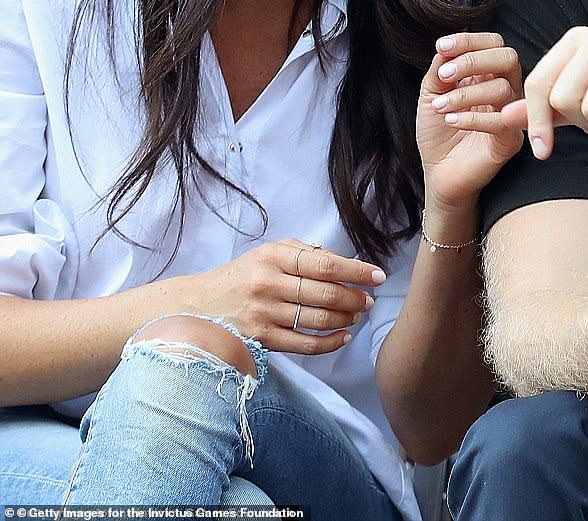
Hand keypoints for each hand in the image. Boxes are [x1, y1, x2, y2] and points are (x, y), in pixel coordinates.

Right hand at [187, 239, 385, 355]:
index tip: (377, 275)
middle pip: (326, 293)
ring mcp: (264, 313)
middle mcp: (268, 283)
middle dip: (355, 297)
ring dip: (345, 318)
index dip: (356, 271)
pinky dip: (329, 342)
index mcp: (274, 257)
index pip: (326, 264)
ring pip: (318, 319)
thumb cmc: (243, 277)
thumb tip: (343, 262)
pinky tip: (344, 337)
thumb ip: (304, 253)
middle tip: (369, 299)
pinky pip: (304, 344)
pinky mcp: (261, 340)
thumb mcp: (269, 253)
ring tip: (357, 315)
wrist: (199, 306)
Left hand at [417, 31, 523, 212]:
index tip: (441, 47)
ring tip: (441, 107)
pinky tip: (451, 121)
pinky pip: (502, 121)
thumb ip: (439, 70)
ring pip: (503, 89)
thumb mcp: (431, 95)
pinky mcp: (511, 140)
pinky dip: (473, 117)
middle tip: (444, 75)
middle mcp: (505, 89)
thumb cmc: (438, 133)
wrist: (439, 174)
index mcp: (488, 74)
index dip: (469, 40)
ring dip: (465, 94)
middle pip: (508, 58)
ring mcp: (511, 114)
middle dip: (473, 60)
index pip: (493, 43)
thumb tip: (445, 47)